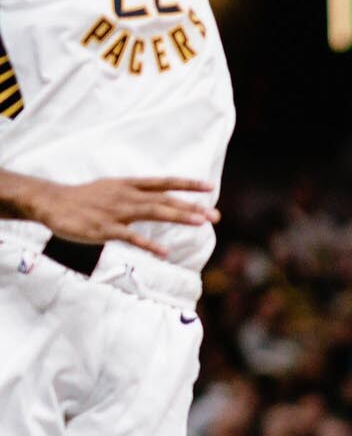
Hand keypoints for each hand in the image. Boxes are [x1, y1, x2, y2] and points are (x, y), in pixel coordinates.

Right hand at [25, 175, 216, 254]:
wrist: (53, 203)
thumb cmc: (84, 198)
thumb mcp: (112, 188)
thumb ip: (135, 192)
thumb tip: (156, 195)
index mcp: (129, 185)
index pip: (164, 182)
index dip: (187, 184)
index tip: (210, 187)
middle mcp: (126, 195)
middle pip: (164, 199)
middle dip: (191, 207)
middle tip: (215, 216)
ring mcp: (116, 212)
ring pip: (153, 212)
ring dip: (178, 217)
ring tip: (200, 223)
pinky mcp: (105, 229)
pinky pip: (130, 237)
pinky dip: (148, 244)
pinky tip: (164, 252)